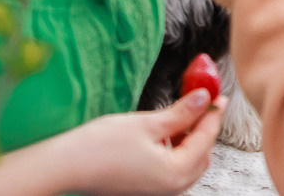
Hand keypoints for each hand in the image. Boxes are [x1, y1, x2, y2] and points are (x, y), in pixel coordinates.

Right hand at [61, 91, 223, 194]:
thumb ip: (181, 112)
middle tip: (202, 103)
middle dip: (203, 129)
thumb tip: (204, 99)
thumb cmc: (100, 147)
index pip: (205, 139)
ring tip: (181, 114)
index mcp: (175, 174)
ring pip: (186, 164)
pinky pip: (169, 171)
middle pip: (201, 155)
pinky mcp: (143, 191)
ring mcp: (156, 193)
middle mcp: (170, 190)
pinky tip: (163, 133)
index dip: (213, 114)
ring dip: (188, 139)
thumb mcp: (147, 123)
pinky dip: (173, 151)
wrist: (65, 167)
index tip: (219, 96)